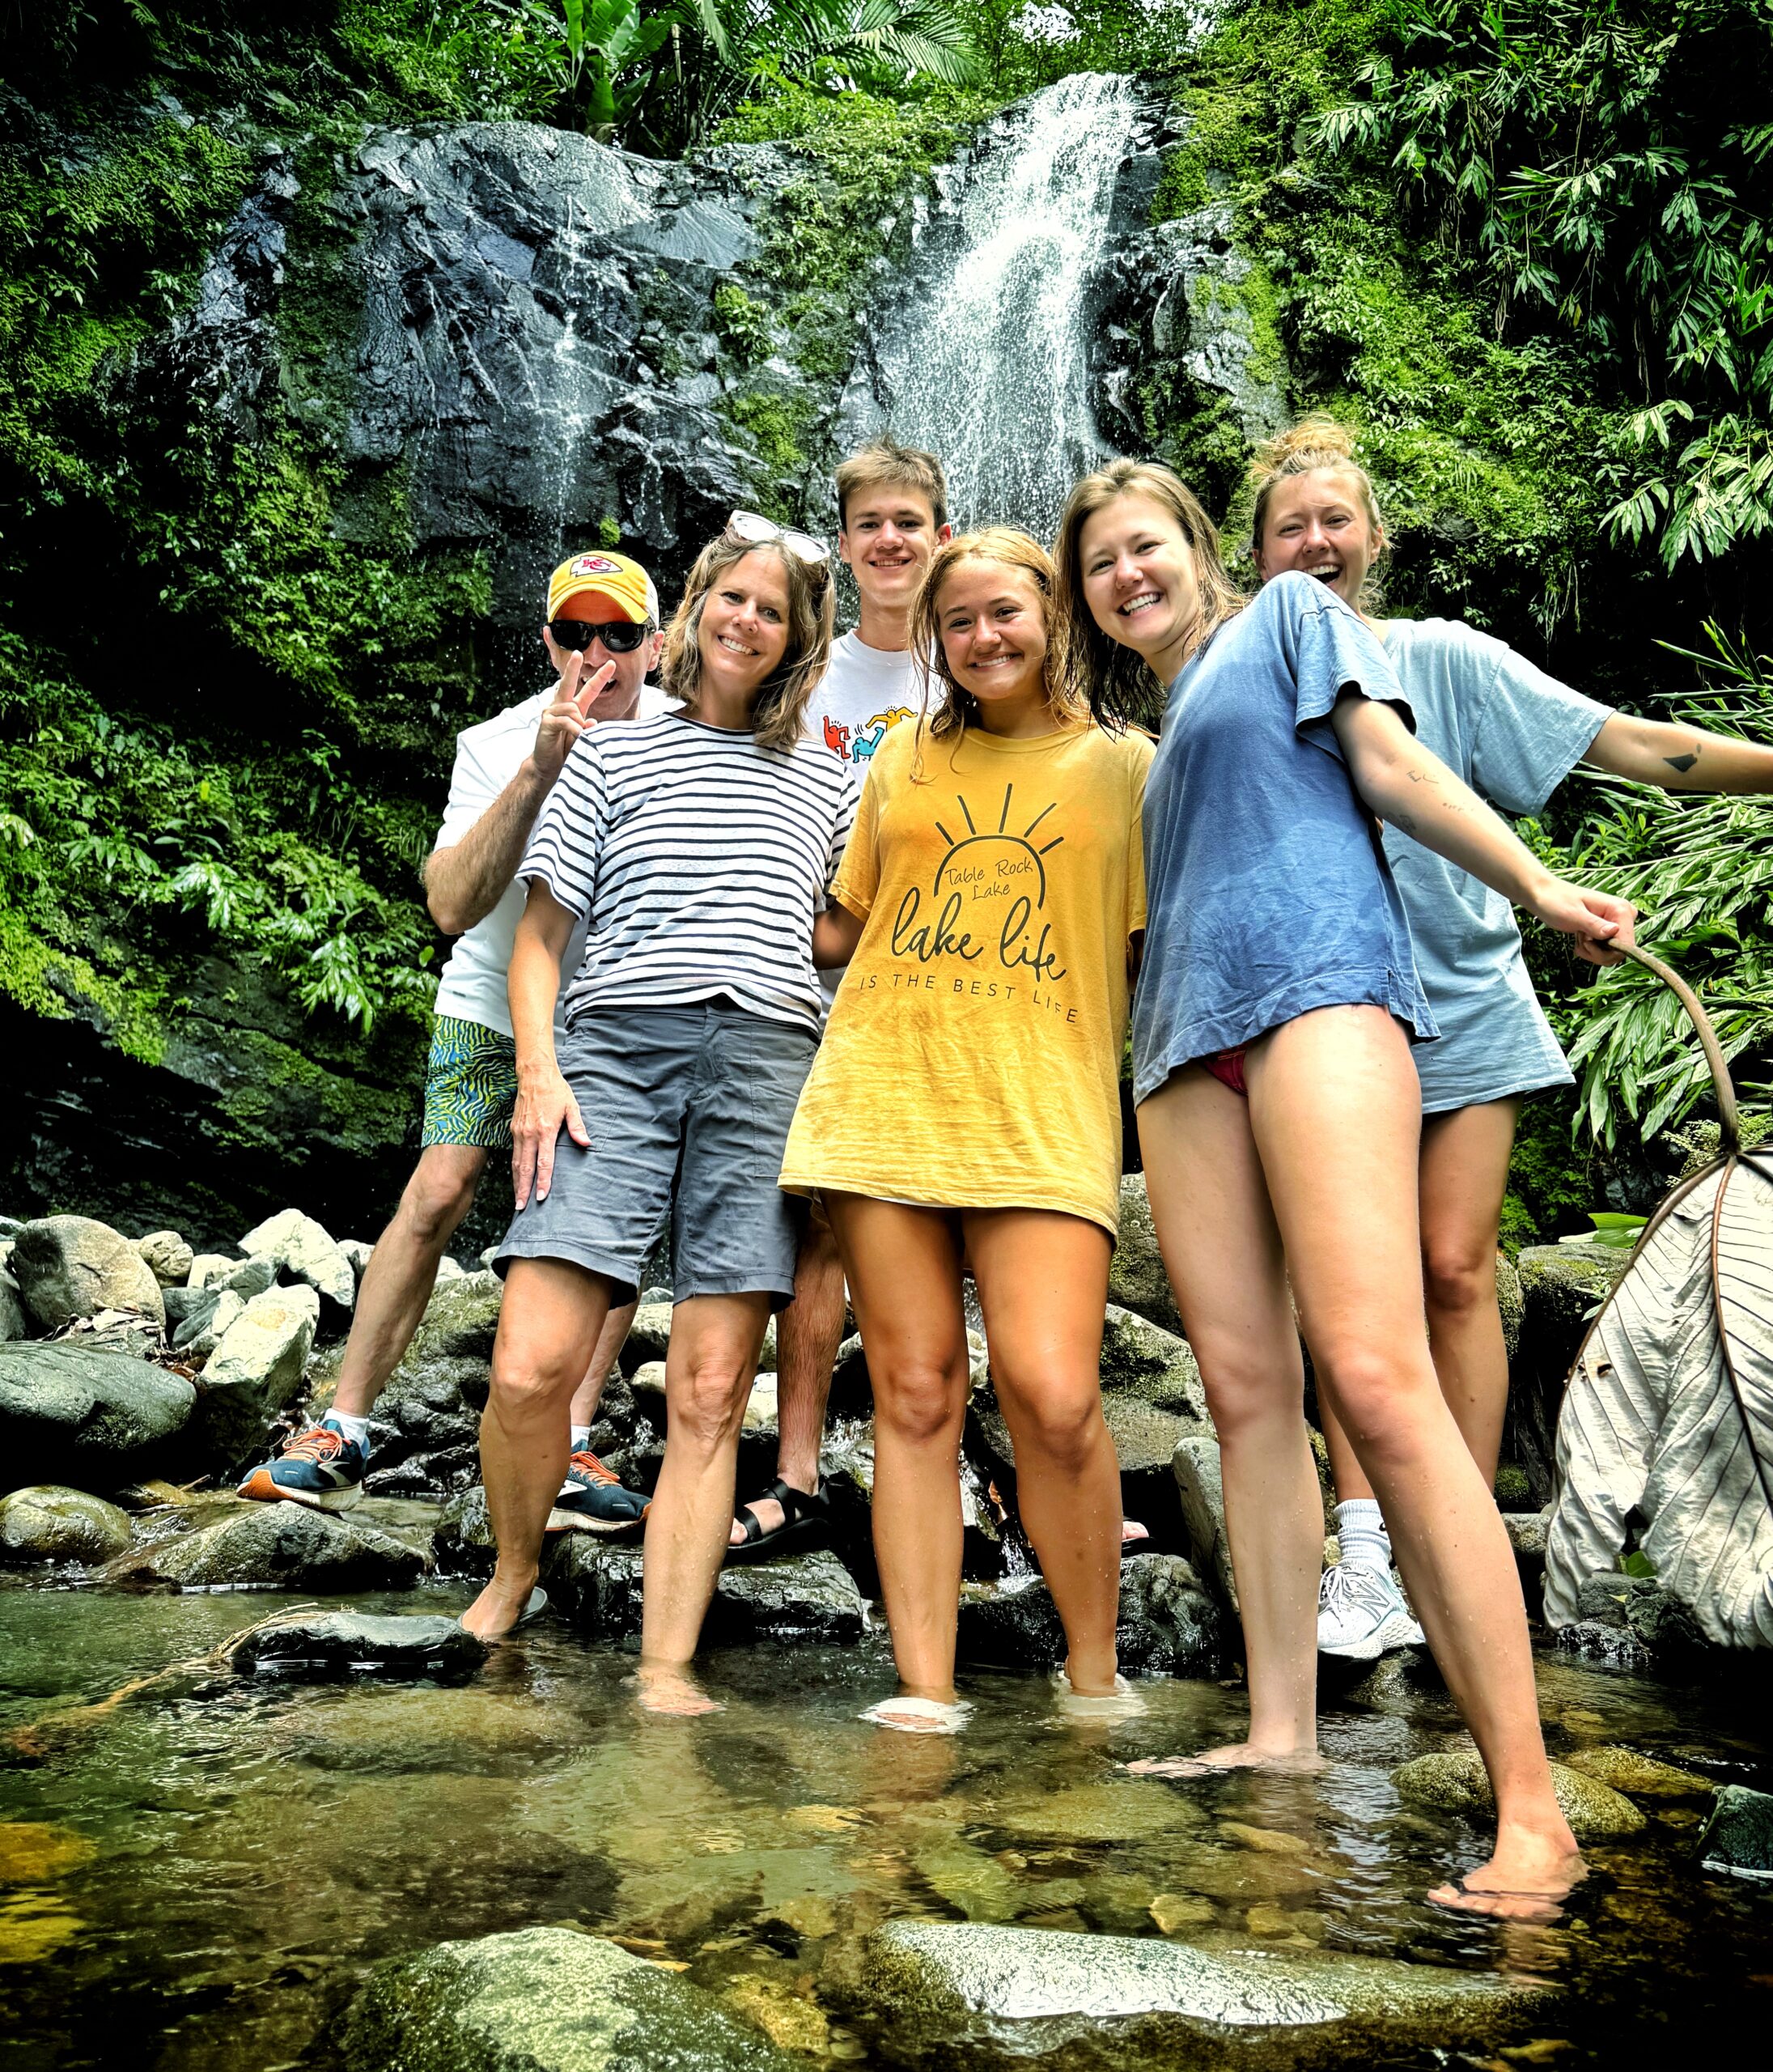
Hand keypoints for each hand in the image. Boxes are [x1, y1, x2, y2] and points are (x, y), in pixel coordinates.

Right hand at [511, 1063, 588, 1208]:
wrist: (534, 1075)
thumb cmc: (556, 1091)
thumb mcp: (571, 1106)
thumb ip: (578, 1127)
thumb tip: (586, 1143)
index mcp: (544, 1130)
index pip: (544, 1162)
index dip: (543, 1181)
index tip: (542, 1197)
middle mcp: (528, 1134)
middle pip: (525, 1168)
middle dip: (523, 1189)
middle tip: (522, 1208)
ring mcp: (518, 1132)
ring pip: (516, 1163)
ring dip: (516, 1183)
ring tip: (517, 1200)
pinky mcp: (513, 1130)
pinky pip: (513, 1154)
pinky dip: (514, 1169)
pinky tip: (517, 1179)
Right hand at [531, 647, 616, 782]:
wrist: (549, 767)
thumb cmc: (567, 751)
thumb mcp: (584, 739)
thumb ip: (589, 730)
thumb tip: (591, 722)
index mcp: (574, 707)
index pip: (589, 689)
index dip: (600, 677)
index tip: (611, 664)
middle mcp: (562, 706)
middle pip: (568, 682)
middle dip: (573, 668)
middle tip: (578, 653)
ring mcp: (552, 712)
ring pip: (572, 708)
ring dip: (580, 724)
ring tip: (580, 737)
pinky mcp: (547, 722)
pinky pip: (566, 720)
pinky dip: (575, 729)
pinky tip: (577, 736)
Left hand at [1530, 878, 1637, 966]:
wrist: (1545, 896)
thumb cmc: (1556, 901)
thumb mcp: (1573, 915)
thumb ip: (1594, 925)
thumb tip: (1614, 931)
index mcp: (1621, 909)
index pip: (1626, 944)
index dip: (1606, 951)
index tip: (1586, 943)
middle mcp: (1623, 917)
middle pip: (1619, 952)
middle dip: (1596, 952)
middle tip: (1580, 939)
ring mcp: (1616, 924)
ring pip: (1611, 954)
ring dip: (1591, 951)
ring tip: (1578, 936)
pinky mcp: (1608, 931)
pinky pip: (1604, 951)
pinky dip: (1589, 950)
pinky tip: (1579, 937)